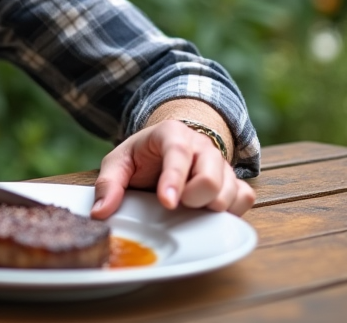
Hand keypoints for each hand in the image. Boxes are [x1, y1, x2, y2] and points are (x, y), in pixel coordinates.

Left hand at [89, 119, 254, 219]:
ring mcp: (221, 163)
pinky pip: (245, 197)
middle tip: (176, 204)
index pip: (177, 153)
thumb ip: (108, 184)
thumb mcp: (119, 163)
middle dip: (193, 198)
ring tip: (189, 206)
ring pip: (230, 190)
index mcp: (172, 133)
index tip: (167, 202)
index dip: (174, 179)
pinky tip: (208, 211)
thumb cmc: (142, 157)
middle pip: (211, 178)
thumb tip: (100, 212)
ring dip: (209, 207)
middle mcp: (201, 145)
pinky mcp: (234, 180)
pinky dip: (231, 209)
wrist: (166, 149)